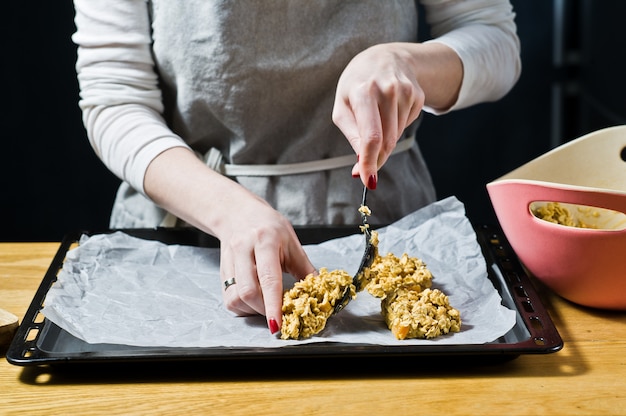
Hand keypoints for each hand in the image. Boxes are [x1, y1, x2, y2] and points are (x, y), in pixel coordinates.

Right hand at [144, 147, 316, 333]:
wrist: (238, 213)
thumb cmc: (269, 226)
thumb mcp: (291, 241)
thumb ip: (304, 268)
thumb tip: (317, 291)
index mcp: (265, 241)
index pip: (268, 278)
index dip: (273, 304)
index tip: (277, 324)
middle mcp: (243, 250)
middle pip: (247, 292)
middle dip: (263, 310)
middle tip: (278, 313)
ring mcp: (229, 261)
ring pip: (234, 298)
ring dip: (252, 310)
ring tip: (265, 305)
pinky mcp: (221, 271)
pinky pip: (228, 298)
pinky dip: (242, 307)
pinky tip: (253, 301)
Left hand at [332, 43, 424, 188]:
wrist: (385, 57)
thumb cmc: (357, 85)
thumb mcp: (343, 107)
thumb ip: (352, 137)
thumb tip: (360, 169)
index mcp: (363, 92)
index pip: (371, 137)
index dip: (369, 162)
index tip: (368, 181)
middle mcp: (387, 90)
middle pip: (386, 141)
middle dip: (376, 157)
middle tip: (367, 164)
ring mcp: (405, 91)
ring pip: (397, 137)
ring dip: (385, 140)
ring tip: (376, 119)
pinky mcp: (417, 95)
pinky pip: (406, 126)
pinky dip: (396, 127)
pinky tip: (390, 110)